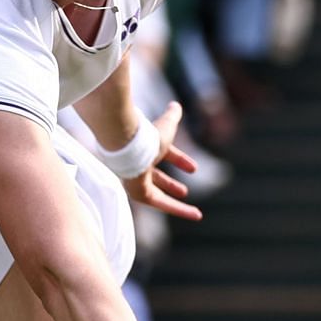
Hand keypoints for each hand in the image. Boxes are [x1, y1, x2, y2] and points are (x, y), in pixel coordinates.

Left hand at [123, 102, 202, 220]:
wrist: (126, 145)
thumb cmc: (145, 135)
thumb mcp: (166, 125)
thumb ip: (172, 116)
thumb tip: (176, 105)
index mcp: (146, 149)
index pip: (165, 155)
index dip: (180, 160)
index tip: (193, 168)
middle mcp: (140, 166)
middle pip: (157, 178)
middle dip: (171, 184)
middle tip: (185, 191)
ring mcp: (138, 181)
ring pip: (159, 195)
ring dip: (177, 202)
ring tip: (194, 212)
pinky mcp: (139, 193)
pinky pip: (161, 205)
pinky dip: (179, 209)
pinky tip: (194, 214)